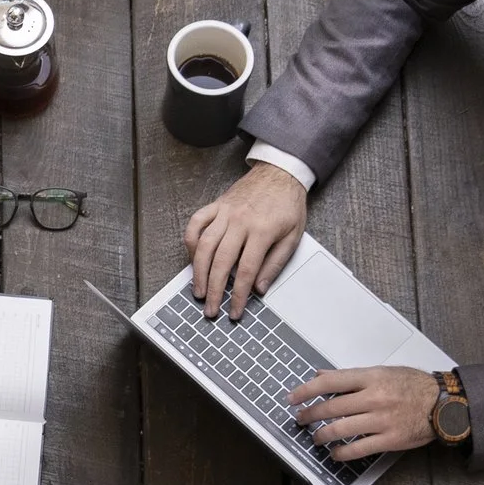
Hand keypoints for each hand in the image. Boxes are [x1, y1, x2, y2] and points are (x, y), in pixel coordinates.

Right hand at [183, 162, 309, 318]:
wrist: (280, 173)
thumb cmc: (288, 205)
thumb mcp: (292, 236)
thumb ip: (275, 263)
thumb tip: (259, 288)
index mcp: (261, 231)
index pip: (246, 271)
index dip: (239, 296)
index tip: (235, 311)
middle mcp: (240, 222)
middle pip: (221, 262)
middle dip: (215, 290)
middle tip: (211, 309)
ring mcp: (225, 212)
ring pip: (205, 245)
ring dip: (199, 272)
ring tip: (199, 291)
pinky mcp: (216, 205)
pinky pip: (196, 223)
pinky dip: (191, 241)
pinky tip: (193, 257)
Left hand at [288, 366, 439, 462]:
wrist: (443, 404)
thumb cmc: (413, 386)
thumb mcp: (382, 372)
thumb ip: (351, 376)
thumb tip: (322, 375)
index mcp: (371, 377)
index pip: (329, 382)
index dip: (306, 390)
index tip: (292, 398)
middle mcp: (374, 397)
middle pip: (331, 407)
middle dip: (309, 415)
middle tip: (300, 419)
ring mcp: (381, 420)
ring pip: (340, 429)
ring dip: (322, 435)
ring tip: (316, 437)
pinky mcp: (389, 439)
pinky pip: (358, 449)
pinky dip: (342, 453)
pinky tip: (335, 453)